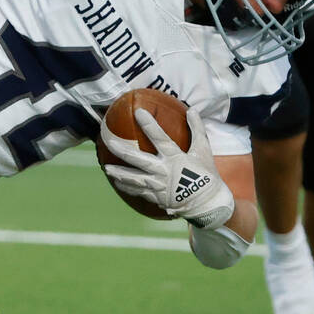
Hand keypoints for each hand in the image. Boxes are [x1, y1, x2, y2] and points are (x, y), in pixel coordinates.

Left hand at [99, 108, 234, 228]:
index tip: (138, 112)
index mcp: (175, 158)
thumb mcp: (203, 150)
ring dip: (119, 173)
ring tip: (106, 168)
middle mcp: (164, 171)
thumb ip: (197, 129)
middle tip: (109, 142)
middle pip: (139, 160)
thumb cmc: (206, 174)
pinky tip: (117, 181)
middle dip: (122, 151)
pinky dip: (127, 186)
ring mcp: (159, 186)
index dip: (149, 125)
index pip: (160, 138)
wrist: (208, 203)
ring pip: (134, 178)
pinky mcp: (156, 197)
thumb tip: (192, 110)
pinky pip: (138, 191)